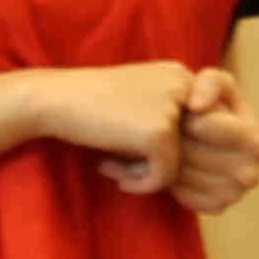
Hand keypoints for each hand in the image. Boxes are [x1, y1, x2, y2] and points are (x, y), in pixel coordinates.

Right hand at [53, 60, 204, 191]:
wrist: (54, 99)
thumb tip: (204, 164)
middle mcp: (184, 86)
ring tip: (116, 165)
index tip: (138, 151)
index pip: (202, 128)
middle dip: (161, 163)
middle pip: (196, 147)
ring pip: (181, 164)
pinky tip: (113, 172)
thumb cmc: (93, 105)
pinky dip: (142, 184)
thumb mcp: (141, 100)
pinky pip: (165, 177)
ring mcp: (174, 109)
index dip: (175, 148)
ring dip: (148, 173)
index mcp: (181, 74)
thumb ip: (171, 119)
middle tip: (125, 164)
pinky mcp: (160, 133)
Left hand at [170, 67, 258, 215]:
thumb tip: (198, 107)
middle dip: (174, 137)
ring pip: (182, 175)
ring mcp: (235, 195)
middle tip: (170, 129)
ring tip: (168, 144)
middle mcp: (251, 174)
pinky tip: (172, 164)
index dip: (187, 115)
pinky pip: (182, 195)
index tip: (185, 113)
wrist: (210, 137)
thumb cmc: (213, 106)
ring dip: (166, 158)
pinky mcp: (217, 208)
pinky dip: (170, 179)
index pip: (204, 126)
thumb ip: (209, 83)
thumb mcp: (216, 83)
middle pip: (191, 153)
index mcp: (256, 142)